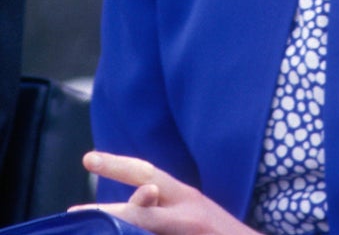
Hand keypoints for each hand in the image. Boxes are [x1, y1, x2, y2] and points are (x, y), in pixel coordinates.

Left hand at [69, 151, 258, 234]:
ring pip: (142, 230)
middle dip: (108, 213)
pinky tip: (118, 234)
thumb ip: (161, 204)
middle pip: (141, 213)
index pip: (147, 174)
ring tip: (94, 225)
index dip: (117, 165)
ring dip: (119, 229)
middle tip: (74, 214)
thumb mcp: (191, 210)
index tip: (88, 160)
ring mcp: (187, 232)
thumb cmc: (217, 233)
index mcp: (185, 196)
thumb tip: (138, 195)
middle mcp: (187, 213)